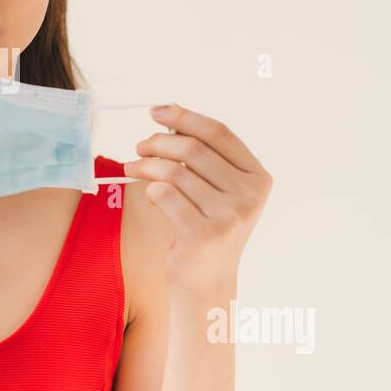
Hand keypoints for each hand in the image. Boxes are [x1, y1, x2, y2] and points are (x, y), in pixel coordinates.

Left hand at [124, 103, 272, 294]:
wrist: (207, 279)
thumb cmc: (206, 225)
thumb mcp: (217, 189)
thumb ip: (203, 156)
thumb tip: (169, 113)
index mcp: (258, 177)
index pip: (219, 134)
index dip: (186, 117)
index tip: (156, 111)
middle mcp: (250, 195)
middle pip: (193, 150)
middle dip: (158, 142)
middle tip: (139, 147)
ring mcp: (229, 216)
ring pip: (175, 172)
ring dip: (146, 164)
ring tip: (132, 167)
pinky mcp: (204, 234)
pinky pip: (166, 195)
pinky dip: (151, 189)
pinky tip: (148, 192)